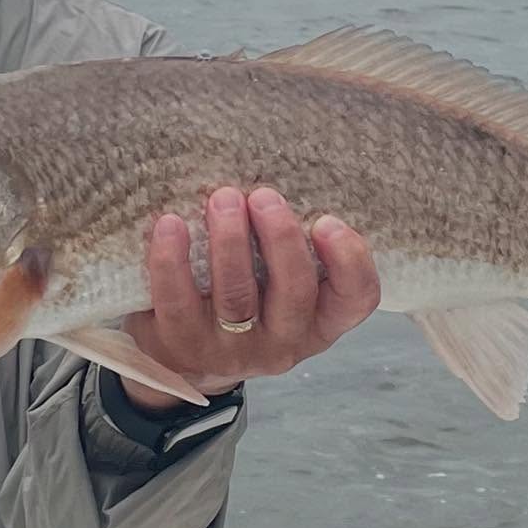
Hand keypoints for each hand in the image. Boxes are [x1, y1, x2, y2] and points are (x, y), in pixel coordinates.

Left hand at [121, 186, 380, 410]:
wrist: (183, 355)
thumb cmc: (244, 297)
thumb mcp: (278, 283)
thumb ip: (288, 246)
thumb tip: (277, 172)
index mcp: (318, 321)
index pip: (356, 299)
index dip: (350, 261)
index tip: (326, 221)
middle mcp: (283, 342)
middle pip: (294, 292)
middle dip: (281, 239)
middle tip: (263, 196)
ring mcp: (232, 350)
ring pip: (238, 298)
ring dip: (230, 242)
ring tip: (223, 198)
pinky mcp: (184, 345)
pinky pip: (179, 302)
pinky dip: (173, 260)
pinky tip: (171, 223)